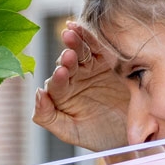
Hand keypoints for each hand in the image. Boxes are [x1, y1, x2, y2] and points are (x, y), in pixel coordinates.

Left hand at [33, 22, 130, 152]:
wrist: (127, 135)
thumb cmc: (96, 136)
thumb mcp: (69, 131)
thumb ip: (47, 116)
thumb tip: (36, 93)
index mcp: (61, 95)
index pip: (55, 85)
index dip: (57, 79)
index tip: (61, 74)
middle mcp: (73, 79)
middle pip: (67, 65)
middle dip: (67, 59)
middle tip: (68, 56)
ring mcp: (89, 69)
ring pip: (80, 53)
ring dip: (76, 44)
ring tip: (71, 34)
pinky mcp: (107, 61)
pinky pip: (97, 48)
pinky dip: (90, 38)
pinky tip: (81, 28)